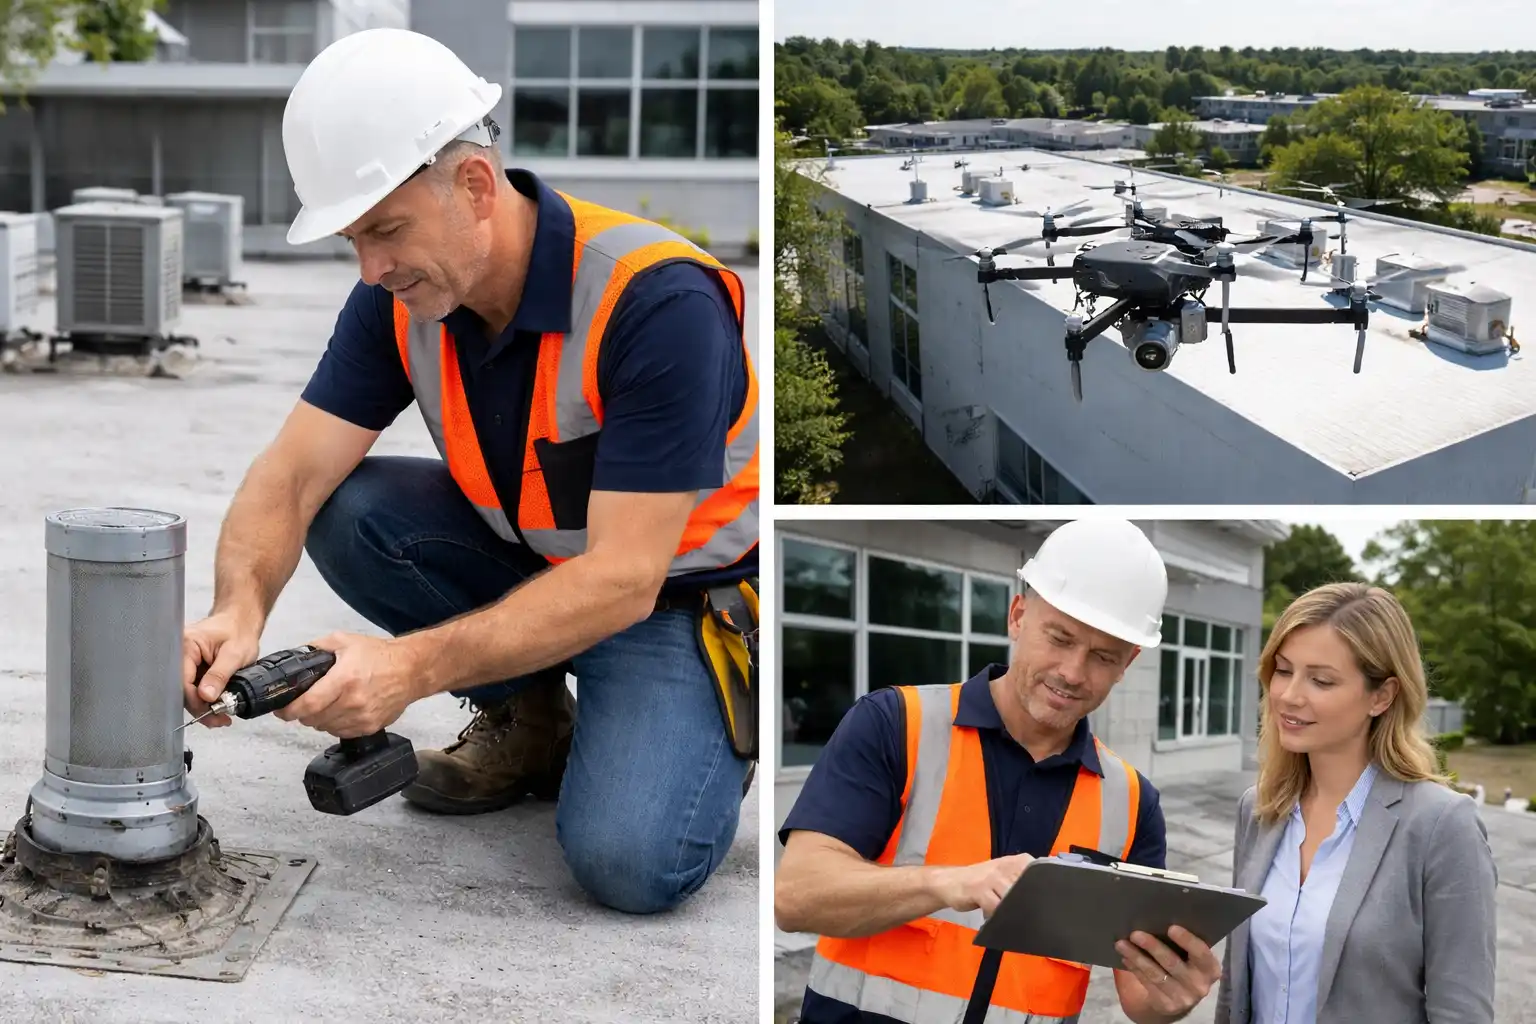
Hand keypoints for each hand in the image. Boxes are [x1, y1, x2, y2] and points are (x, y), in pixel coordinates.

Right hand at [183, 611, 262, 728]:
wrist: (240, 623)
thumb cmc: (238, 631)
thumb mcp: (235, 654)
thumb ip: (220, 674)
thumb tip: (206, 696)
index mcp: (186, 645)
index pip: (182, 681)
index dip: (196, 701)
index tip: (211, 713)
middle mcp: (179, 654)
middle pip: (182, 689)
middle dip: (200, 708)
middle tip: (218, 720)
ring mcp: (184, 663)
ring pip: (188, 692)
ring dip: (204, 706)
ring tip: (221, 717)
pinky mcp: (191, 670)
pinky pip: (194, 688)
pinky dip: (206, 699)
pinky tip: (217, 707)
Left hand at [273, 631, 421, 738]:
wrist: (411, 670)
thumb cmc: (380, 656)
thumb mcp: (345, 641)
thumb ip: (317, 648)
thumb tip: (296, 658)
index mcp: (345, 679)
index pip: (309, 704)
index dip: (290, 711)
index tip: (282, 710)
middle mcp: (354, 701)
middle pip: (314, 719)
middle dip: (303, 714)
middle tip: (303, 704)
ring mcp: (363, 717)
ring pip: (326, 728)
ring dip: (319, 720)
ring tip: (324, 706)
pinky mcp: (370, 727)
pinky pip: (341, 732)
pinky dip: (335, 724)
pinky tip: (340, 711)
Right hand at [928, 854, 1034, 918]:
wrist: (951, 882)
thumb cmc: (982, 883)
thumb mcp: (1005, 877)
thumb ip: (1023, 884)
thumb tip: (1046, 902)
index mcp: (1017, 862)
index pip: (1040, 875)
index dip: (1043, 892)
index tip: (1044, 904)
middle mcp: (1006, 866)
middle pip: (1028, 890)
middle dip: (1028, 906)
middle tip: (1025, 916)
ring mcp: (992, 877)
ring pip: (1012, 900)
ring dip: (1011, 913)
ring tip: (1006, 917)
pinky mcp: (979, 890)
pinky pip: (995, 908)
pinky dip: (996, 916)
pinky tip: (991, 917)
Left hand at [1116, 926, 1221, 1017]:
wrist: (1178, 999)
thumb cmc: (1183, 964)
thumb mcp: (1190, 956)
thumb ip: (1183, 942)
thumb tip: (1158, 916)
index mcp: (1210, 968)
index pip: (1202, 954)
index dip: (1188, 941)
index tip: (1171, 927)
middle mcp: (1200, 985)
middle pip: (1173, 963)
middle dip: (1153, 947)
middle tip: (1135, 933)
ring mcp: (1183, 998)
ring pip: (1156, 974)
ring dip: (1136, 957)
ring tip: (1121, 943)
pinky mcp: (1166, 1005)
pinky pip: (1147, 983)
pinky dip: (1135, 969)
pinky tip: (1125, 957)